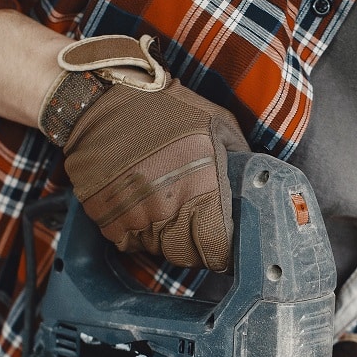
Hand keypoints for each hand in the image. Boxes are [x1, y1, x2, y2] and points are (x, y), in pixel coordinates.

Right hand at [39, 35, 248, 271]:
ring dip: (165, 236)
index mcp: (202, 190)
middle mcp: (168, 210)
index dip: (222, 250)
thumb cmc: (164, 108)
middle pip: (187, 254)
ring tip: (166, 206)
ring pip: (158, 250)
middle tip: (196, 225)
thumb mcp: (216, 123)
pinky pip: (130, 242)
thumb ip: (238, 157)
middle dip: (195, 245)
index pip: (217, 249)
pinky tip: (141, 205)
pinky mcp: (107, 219)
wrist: (101, 101)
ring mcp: (135, 217)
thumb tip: (255, 182)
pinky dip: (137, 232)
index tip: (222, 242)